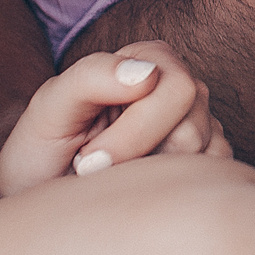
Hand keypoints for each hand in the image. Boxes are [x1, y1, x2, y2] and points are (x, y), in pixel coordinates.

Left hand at [0, 42, 228, 199]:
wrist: (45, 196)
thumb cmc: (43, 150)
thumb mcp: (49, 108)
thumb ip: (91, 77)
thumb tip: (147, 74)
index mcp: (149, 58)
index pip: (177, 91)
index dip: (133, 135)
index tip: (87, 161)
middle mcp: (181, 85)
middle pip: (192, 131)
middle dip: (140, 162)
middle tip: (96, 173)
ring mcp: (201, 122)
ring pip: (203, 160)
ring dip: (152, 180)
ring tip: (115, 178)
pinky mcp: (209, 159)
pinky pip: (212, 180)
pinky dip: (171, 193)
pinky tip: (139, 188)